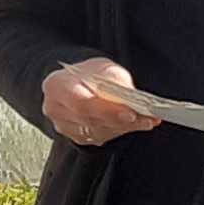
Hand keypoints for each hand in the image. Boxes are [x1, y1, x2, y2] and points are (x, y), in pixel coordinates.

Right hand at [41, 57, 155, 145]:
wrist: (77, 82)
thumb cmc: (88, 73)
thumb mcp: (103, 67)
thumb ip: (114, 81)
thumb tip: (130, 98)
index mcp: (57, 86)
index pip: (82, 103)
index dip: (108, 111)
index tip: (131, 113)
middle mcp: (56, 109)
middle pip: (92, 121)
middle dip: (122, 120)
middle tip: (147, 118)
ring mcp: (64, 126)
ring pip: (99, 132)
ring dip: (126, 127)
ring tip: (147, 120)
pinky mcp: (76, 137)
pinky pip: (101, 137)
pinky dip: (120, 130)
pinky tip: (134, 124)